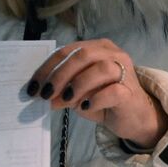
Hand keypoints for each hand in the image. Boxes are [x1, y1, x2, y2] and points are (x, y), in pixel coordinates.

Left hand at [29, 39, 167, 148]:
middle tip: (46, 94)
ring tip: (65, 101)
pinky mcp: (130, 92)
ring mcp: (125, 71)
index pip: (68, 51)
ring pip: (100, 69)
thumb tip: (43, 94)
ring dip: (77, 85)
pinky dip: (95, 99)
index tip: (34, 86)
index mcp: (98, 48)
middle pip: (83, 55)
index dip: (48, 67)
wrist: (133, 118)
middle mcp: (113, 54)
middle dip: (60, 75)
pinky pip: (112, 91)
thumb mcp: (78, 93)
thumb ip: (63, 90)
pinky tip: (85, 106)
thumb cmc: (104, 101)